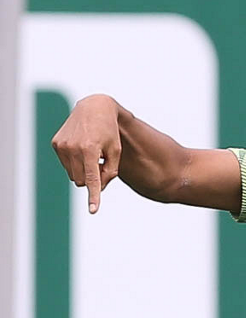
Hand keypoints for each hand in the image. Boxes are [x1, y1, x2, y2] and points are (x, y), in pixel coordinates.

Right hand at [51, 95, 122, 213]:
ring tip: (91, 155)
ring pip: (74, 176)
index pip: (92, 179)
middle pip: (83, 182)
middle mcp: (73, 147)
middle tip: (101, 165)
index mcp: (90, 149)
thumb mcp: (116, 152)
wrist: (94, 107)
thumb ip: (110, 173)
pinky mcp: (56, 143)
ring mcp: (62, 145)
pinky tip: (82, 149)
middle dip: (92, 180)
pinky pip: (66, 166)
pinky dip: (75, 163)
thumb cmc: (109, 132)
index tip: (93, 210)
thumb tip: (96, 188)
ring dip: (83, 172)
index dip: (93, 197)